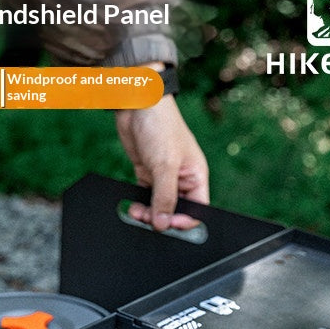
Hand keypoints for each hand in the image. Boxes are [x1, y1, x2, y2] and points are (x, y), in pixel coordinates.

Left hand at [115, 93, 208, 231]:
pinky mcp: (147, 173)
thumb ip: (165, 197)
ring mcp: (163, 177)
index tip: (168, 224)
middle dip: (162, 218)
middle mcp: (181, 178)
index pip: (197, 209)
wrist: (138, 105)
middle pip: (176, 210)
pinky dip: (139, 204)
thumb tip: (163, 223)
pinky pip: (145, 197)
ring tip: (137, 213)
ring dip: (148, 214)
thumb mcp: (165, 166)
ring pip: (158, 206)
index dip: (184, 221)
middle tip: (147, 218)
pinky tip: (132, 206)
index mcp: (195, 176)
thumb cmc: (160, 127)